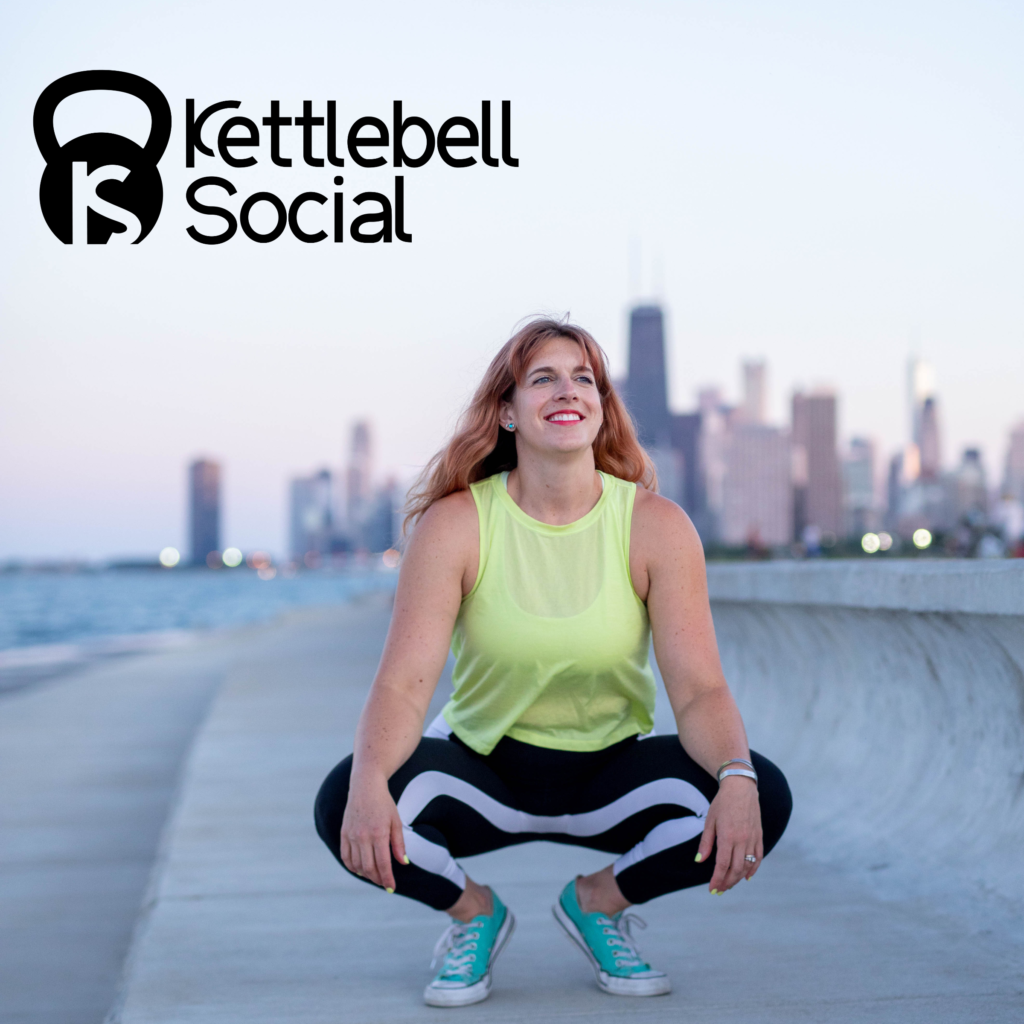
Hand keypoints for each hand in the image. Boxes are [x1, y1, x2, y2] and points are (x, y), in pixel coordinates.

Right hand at [340, 773, 406, 890]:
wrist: (365, 786)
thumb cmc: (384, 803)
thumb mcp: (396, 821)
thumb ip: (399, 844)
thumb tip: (403, 863)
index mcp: (378, 833)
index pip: (382, 864)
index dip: (387, 879)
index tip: (391, 888)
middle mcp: (362, 836)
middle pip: (368, 868)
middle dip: (378, 879)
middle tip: (384, 883)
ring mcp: (351, 835)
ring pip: (356, 865)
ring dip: (365, 874)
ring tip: (375, 875)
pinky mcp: (343, 833)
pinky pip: (345, 857)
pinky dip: (352, 867)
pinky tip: (360, 869)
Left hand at [696, 777, 762, 892]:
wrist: (741, 788)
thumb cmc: (722, 803)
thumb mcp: (710, 821)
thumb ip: (706, 842)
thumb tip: (699, 861)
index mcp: (728, 836)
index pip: (723, 864)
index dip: (717, 879)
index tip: (712, 888)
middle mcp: (742, 840)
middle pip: (736, 869)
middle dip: (727, 882)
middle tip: (719, 889)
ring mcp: (753, 838)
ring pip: (748, 866)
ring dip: (738, 878)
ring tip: (729, 884)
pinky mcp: (759, 836)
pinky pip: (758, 857)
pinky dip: (753, 869)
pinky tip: (746, 877)